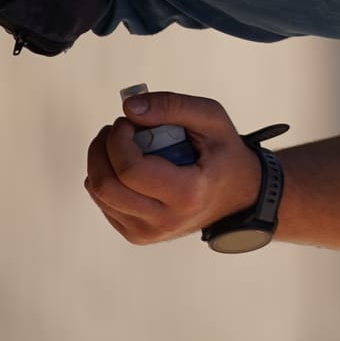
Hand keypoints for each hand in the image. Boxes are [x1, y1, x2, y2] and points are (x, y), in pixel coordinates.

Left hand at [84, 90, 262, 245]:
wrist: (239, 196)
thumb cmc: (225, 155)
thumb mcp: (212, 119)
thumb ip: (172, 106)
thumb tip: (129, 107)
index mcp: (188, 193)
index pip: (130, 170)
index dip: (117, 140)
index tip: (126, 122)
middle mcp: (166, 220)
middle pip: (106, 186)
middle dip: (101, 150)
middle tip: (116, 130)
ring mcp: (149, 233)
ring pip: (99, 196)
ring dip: (100, 163)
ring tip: (121, 145)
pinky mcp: (137, 235)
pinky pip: (104, 204)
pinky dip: (107, 179)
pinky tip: (126, 166)